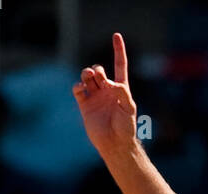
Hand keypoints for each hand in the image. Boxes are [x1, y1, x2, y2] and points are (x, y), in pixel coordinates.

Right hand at [72, 32, 136, 157]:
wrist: (115, 144)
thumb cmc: (126, 128)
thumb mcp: (129, 109)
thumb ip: (122, 93)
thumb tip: (111, 83)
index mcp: (120, 89)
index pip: (119, 65)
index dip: (118, 51)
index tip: (116, 35)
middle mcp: (106, 90)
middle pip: (98, 70)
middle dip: (97, 70)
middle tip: (99, 78)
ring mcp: (95, 97)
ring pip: (87, 77)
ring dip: (86, 73)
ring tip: (88, 78)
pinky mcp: (85, 105)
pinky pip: (78, 89)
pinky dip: (78, 86)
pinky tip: (81, 89)